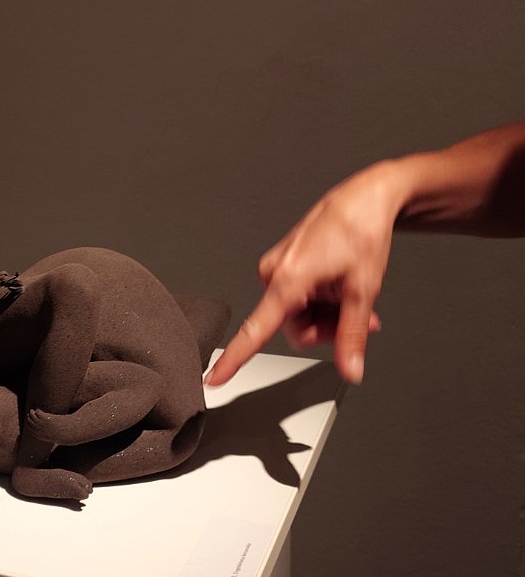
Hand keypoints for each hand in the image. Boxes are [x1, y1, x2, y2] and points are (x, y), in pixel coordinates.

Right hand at [205, 161, 402, 386]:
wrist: (363, 198)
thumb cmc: (360, 231)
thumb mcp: (363, 290)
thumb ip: (351, 336)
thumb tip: (350, 370)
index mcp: (287, 280)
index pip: (255, 330)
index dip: (235, 358)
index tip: (214, 378)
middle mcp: (273, 273)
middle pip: (293, 328)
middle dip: (327, 328)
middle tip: (361, 318)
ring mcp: (276, 268)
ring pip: (298, 315)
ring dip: (328, 313)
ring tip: (354, 296)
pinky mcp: (283, 264)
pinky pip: (297, 298)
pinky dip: (322, 299)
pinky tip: (341, 287)